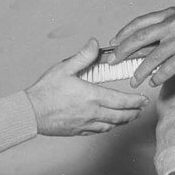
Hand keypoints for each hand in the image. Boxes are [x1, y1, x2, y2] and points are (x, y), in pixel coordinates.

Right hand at [25, 38, 149, 135]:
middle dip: (134, 111)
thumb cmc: (45, 91)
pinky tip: (110, 124)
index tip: (144, 100)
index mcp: (92, 96)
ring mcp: (86, 124)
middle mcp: (92, 112)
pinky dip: (109, 127)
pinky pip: (99, 131)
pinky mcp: (78, 131)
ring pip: (112, 125)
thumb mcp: (64, 68)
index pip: (121, 101)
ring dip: (124, 120)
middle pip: (121, 115)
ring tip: (130, 116)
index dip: (136, 101)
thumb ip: (83, 56)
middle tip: (142, 108)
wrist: (31, 112)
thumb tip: (94, 43)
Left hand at [109, 7, 174, 87]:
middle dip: (123, 51)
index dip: (123, 33)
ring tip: (133, 80)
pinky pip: (168, 68)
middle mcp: (174, 24)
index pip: (140, 22)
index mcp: (169, 14)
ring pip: (153, 56)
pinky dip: (158, 76)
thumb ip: (163, 30)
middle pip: (140, 37)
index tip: (113, 43)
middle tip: (113, 61)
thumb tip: (140, 45)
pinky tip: (153, 82)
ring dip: (140, 71)